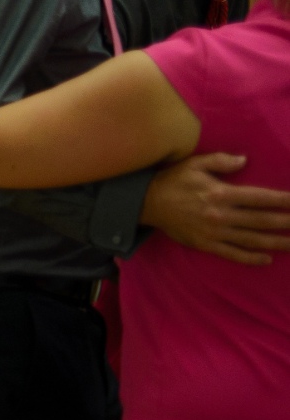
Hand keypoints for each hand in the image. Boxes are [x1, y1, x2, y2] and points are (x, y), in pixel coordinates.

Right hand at [143, 153, 289, 266]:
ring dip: (277, 242)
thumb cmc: (172, 180)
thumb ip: (220, 161)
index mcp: (221, 193)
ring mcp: (214, 233)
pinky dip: (252, 258)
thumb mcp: (193, 164)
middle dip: (287, 222)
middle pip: (262, 221)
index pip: (260, 198)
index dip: (283, 200)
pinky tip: (267, 259)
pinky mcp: (206, 245)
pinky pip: (233, 254)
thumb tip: (245, 160)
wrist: (145, 203)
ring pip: (253, 240)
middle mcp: (221, 215)